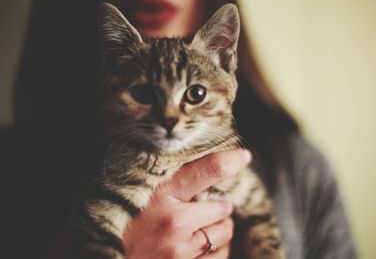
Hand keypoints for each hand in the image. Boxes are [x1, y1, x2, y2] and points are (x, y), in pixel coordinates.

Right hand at [123, 149, 251, 258]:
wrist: (104, 253)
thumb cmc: (120, 221)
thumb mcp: (137, 191)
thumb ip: (167, 180)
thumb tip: (197, 167)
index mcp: (161, 195)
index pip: (207, 169)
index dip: (230, 160)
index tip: (243, 156)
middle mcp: (175, 223)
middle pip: (223, 207)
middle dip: (219, 206)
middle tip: (205, 206)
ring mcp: (181, 251)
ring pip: (225, 233)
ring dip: (221, 228)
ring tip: (203, 226)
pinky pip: (220, 256)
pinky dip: (218, 249)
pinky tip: (203, 245)